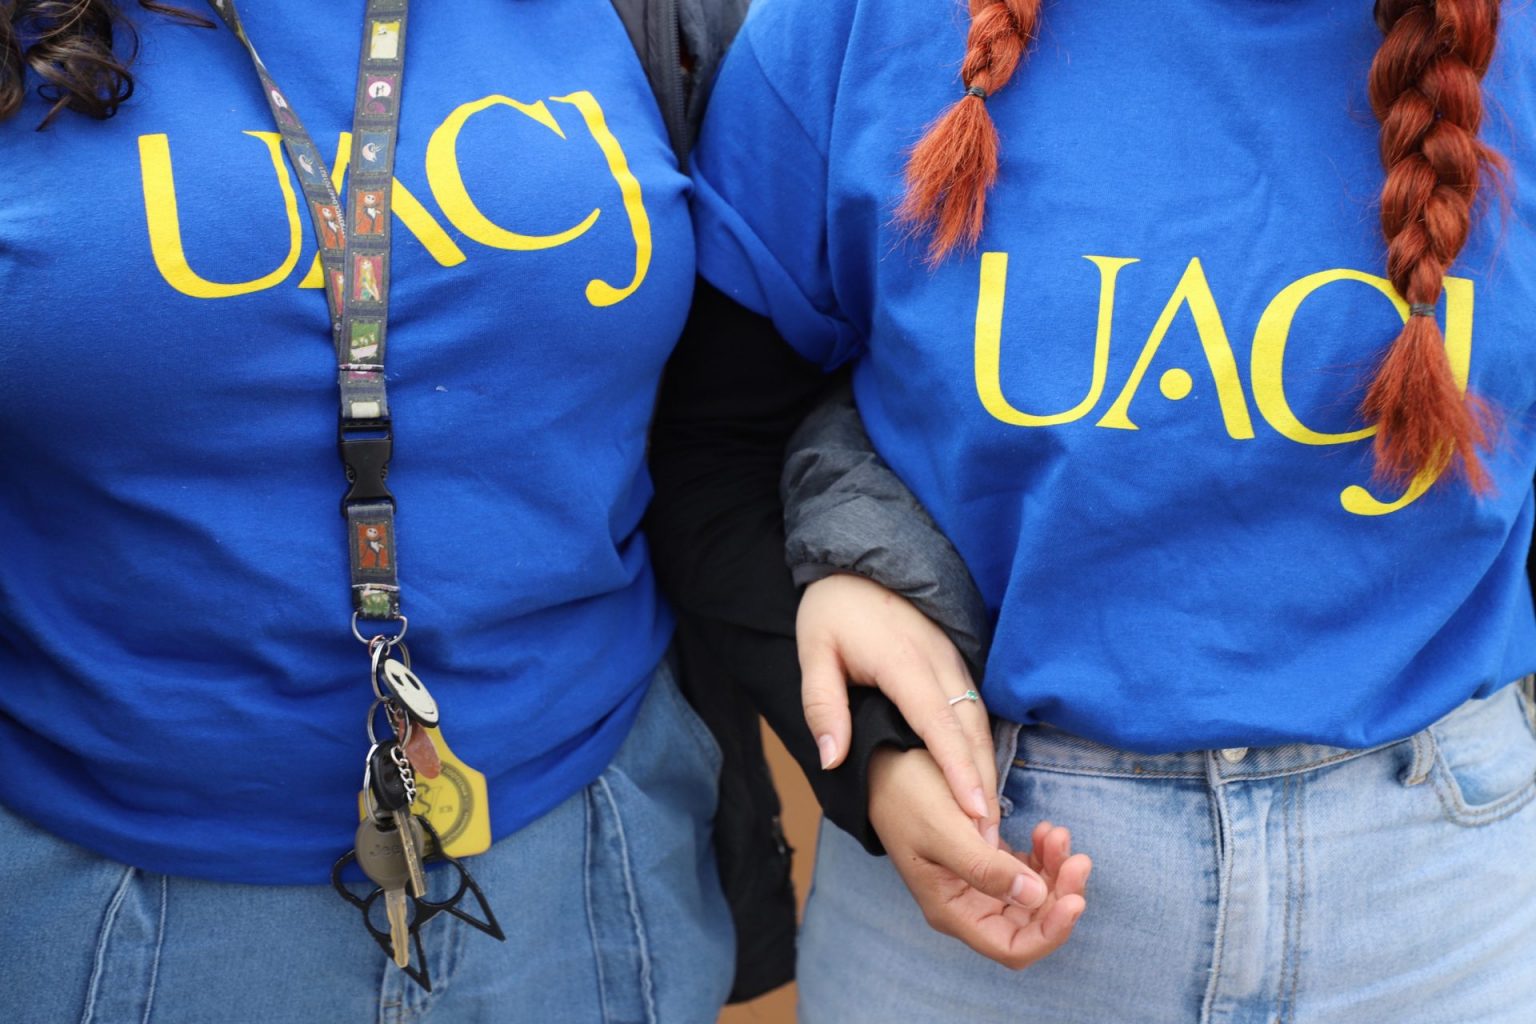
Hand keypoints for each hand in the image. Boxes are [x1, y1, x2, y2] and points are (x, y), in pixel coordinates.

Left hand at [799, 573, 998, 839]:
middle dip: (983, 783)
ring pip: (980, 720)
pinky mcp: (956, 662)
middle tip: (989, 838)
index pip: (938, 724)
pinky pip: (976, 708)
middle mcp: (939, 662)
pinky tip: (981, 779)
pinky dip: (982, 745)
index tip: (975, 811)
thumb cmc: (833, 612)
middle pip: (971, 729)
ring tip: (990, 820)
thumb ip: (823, 707)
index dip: (958, 770)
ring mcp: (953, 660)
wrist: (858, 563)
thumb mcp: (814, 655)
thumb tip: (832, 760)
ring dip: (987, 768)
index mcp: (903, 663)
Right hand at [868, 747, 1090, 968]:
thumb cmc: (907, 796)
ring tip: (1057, 833)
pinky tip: (1044, 830)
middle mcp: (967, 905)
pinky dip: (1042, 855)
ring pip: (1033, 896)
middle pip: (1030, 923)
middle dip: (1060, 895)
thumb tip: (1036, 899)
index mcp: (952, 910)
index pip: (1011, 947)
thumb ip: (987, 869)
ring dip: (1054, 871)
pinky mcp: (986, 861)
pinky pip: (1026, 871)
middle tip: (1078, 858)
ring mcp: (978, 884)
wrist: (884, 766)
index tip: (1074, 898)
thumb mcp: (946, 830)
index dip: (1049, 932)